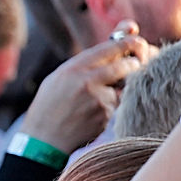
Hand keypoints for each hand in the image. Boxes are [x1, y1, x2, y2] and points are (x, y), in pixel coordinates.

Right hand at [22, 22, 153, 152]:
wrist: (43, 140)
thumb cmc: (49, 106)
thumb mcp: (58, 78)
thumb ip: (84, 62)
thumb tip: (116, 41)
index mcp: (73, 68)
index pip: (110, 47)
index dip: (128, 42)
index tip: (138, 42)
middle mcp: (87, 81)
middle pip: (127, 65)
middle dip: (134, 65)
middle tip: (133, 66)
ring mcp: (98, 99)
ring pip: (123, 87)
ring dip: (117, 90)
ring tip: (92, 100)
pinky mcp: (105, 115)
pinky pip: (117, 106)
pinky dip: (109, 108)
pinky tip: (89, 115)